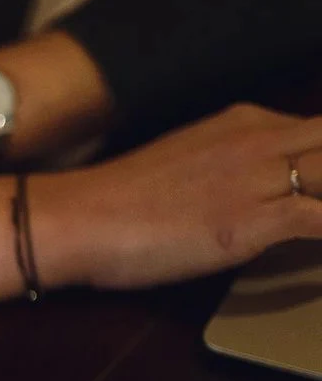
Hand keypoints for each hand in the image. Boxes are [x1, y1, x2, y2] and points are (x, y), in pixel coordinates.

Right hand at [49, 104, 321, 289]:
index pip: (317, 130)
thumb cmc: (116, 201)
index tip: (321, 182)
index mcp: (243, 122)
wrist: (83, 218)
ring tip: (321, 218)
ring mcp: (261, 181)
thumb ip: (222, 168)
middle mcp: (261, 141)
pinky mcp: (256, 223)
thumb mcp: (181, 164)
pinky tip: (319, 258)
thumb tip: (238, 191)